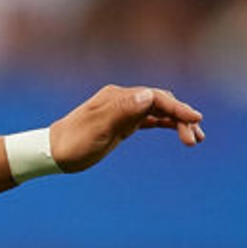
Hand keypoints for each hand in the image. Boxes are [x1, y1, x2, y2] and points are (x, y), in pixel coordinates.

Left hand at [50, 85, 204, 173]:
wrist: (51, 153)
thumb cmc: (72, 143)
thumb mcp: (98, 128)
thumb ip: (122, 110)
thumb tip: (148, 94)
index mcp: (117, 97)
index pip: (155, 97)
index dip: (177, 107)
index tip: (194, 120)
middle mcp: (122, 100)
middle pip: (161, 103)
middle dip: (182, 117)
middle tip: (195, 138)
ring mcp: (122, 111)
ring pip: (158, 112)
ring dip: (178, 122)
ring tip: (195, 139)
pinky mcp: (122, 124)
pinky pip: (150, 120)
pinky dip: (166, 124)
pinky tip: (179, 132)